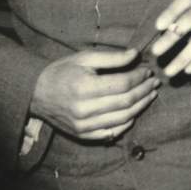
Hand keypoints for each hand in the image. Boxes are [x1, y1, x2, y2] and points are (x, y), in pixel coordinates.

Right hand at [29, 48, 160, 140]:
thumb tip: (136, 55)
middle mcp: (84, 109)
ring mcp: (83, 125)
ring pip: (122, 119)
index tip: (149, 71)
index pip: (123, 84)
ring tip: (150, 95)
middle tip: (155, 83)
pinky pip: (111, 133)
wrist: (35, 93)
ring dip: (141, 106)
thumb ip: (112, 58)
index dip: (139, 77)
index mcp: (84, 87)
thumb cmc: (62, 71)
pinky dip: (126, 123)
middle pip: (126, 102)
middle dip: (144, 91)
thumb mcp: (84, 57)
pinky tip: (134, 112)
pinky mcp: (82, 134)